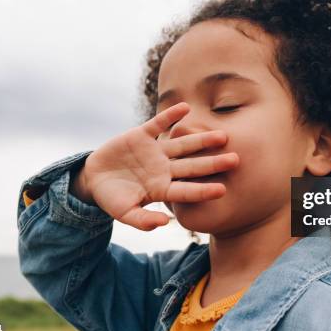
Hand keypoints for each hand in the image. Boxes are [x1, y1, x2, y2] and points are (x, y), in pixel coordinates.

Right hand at [71, 102, 238, 230]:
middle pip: (193, 165)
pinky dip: (171, 115)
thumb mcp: (124, 214)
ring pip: (183, 144)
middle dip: (214, 163)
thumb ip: (143, 221)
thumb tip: (165, 224)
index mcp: (162, 188)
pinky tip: (186, 107)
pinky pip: (159, 124)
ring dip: (201, 140)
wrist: (94, 178)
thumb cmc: (113, 199)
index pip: (187, 190)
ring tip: (222, 136)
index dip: (204, 190)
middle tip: (236, 160)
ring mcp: (155, 151)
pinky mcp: (142, 135)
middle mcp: (164, 169)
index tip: (223, 190)